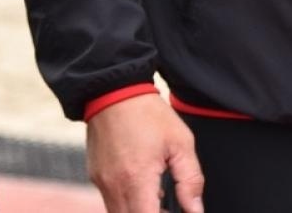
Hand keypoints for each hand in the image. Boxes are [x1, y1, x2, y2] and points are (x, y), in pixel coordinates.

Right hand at [86, 94, 202, 212]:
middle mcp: (115, 186)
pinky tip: (141, 185)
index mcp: (137, 180)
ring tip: (156, 197)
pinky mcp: (95, 175)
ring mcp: (102, 182)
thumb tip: (195, 210)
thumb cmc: (147, 113)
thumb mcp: (180, 143)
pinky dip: (127, 203)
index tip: (173, 211)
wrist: (113, 89)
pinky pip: (111, 201)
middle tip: (167, 207)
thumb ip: (191, 181)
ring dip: (138, 211)